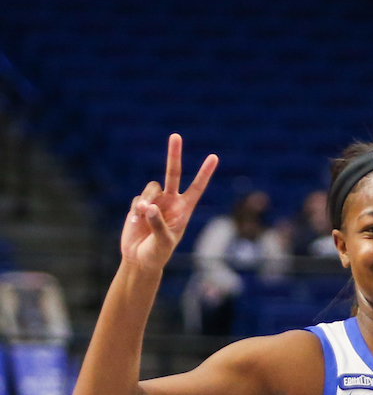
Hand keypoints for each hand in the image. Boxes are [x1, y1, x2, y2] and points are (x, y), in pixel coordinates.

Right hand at [121, 134, 217, 270]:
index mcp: (184, 210)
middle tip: (175, 135)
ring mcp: (155, 202)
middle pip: (173, 173)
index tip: (214, 157)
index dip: (204, 173)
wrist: (140, 259)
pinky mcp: (140, 204)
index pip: (197, 188)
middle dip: (174, 154)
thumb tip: (150, 206)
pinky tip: (136, 222)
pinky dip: (136, 209)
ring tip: (143, 217)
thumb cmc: (157, 254)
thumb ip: (158, 223)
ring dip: (147, 199)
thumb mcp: (163, 242)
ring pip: (151, 187)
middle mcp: (171, 202)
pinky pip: (138, 199)